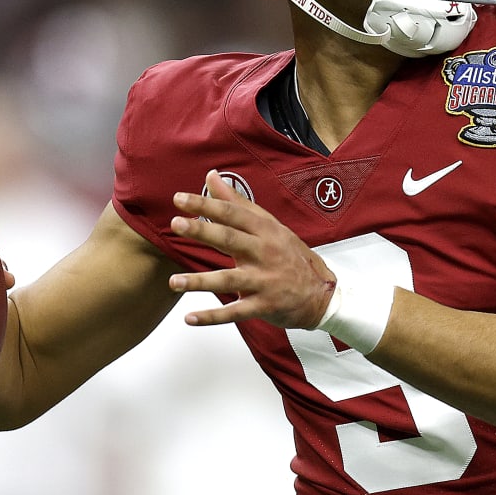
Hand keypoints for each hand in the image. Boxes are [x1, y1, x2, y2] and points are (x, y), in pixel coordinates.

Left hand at [168, 171, 336, 328]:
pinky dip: (212, 317)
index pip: (233, 214)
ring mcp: (265, 281)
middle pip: (230, 239)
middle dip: (203, 231)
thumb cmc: (291, 256)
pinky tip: (191, 317)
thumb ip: (238, 203)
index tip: (180, 199)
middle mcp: (265, 254)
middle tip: (176, 224)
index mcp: (266, 231)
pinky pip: (235, 312)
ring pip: (229, 279)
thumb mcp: (270, 226)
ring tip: (173, 282)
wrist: (322, 294)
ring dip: (200, 281)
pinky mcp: (264, 306)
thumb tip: (212, 177)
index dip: (206, 205)